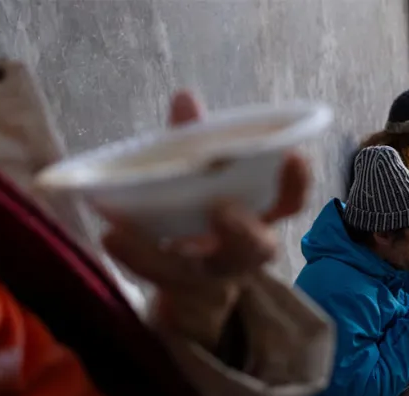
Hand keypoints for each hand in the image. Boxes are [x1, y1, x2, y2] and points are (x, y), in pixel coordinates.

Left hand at [103, 90, 310, 348]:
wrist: (195, 278)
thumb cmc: (209, 208)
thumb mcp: (209, 174)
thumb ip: (200, 140)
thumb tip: (184, 97)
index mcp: (264, 216)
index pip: (291, 201)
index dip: (297, 181)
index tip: (294, 156)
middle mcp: (245, 251)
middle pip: (253, 248)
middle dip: (241, 230)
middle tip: (222, 209)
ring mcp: (211, 273)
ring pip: (199, 269)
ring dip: (172, 249)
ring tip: (135, 231)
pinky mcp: (177, 286)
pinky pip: (157, 275)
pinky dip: (133, 255)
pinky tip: (110, 233)